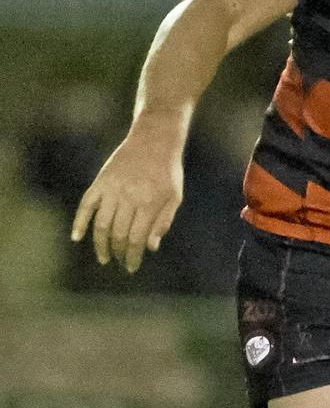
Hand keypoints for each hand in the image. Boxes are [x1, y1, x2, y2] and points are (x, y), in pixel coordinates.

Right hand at [69, 124, 184, 273]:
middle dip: (118, 253)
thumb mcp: (175, 197)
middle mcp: (128, 198)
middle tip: (119, 262)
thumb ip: (163, 222)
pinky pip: (85, 205)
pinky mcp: (100, 182)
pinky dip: (79, 222)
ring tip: (103, 258)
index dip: (132, 256)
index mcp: (149, 204)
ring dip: (99, 244)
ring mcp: (111, 189)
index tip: (131, 267)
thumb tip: (150, 247)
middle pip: (118, 234)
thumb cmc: (168, 172)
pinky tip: (76, 237)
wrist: (153, 141)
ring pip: (100, 224)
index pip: (136, 239)